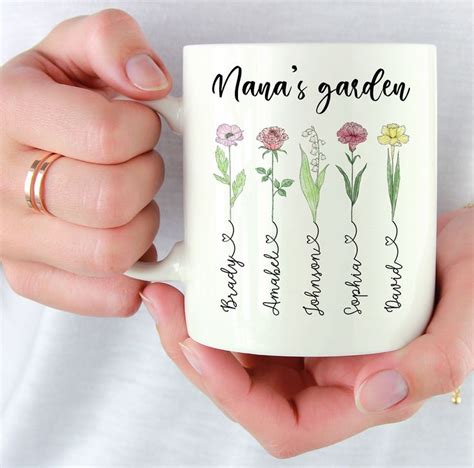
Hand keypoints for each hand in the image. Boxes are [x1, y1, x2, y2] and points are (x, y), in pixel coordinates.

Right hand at [1, 10, 171, 315]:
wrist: (8, 145)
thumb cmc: (50, 102)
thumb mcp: (71, 51)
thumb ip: (112, 42)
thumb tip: (150, 82)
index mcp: (10, 114)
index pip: (106, 135)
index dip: (143, 131)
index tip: (140, 126)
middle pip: (111, 201)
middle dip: (146, 179)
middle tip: (138, 165)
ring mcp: (12, 240)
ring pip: (113, 253)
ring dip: (143, 225)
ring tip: (131, 202)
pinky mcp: (31, 277)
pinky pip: (106, 296)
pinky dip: (136, 275)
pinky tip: (133, 244)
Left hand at [142, 208, 472, 457]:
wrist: (465, 236)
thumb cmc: (472, 271)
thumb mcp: (467, 310)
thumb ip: (437, 361)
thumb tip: (376, 390)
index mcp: (363, 390)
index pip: (286, 421)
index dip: (235, 396)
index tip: (200, 348)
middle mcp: (331, 371)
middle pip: (246, 388)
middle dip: (197, 357)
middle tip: (167, 308)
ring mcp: (314, 339)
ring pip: (242, 353)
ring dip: (201, 328)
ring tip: (173, 290)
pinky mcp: (305, 308)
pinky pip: (254, 317)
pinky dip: (226, 304)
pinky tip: (211, 277)